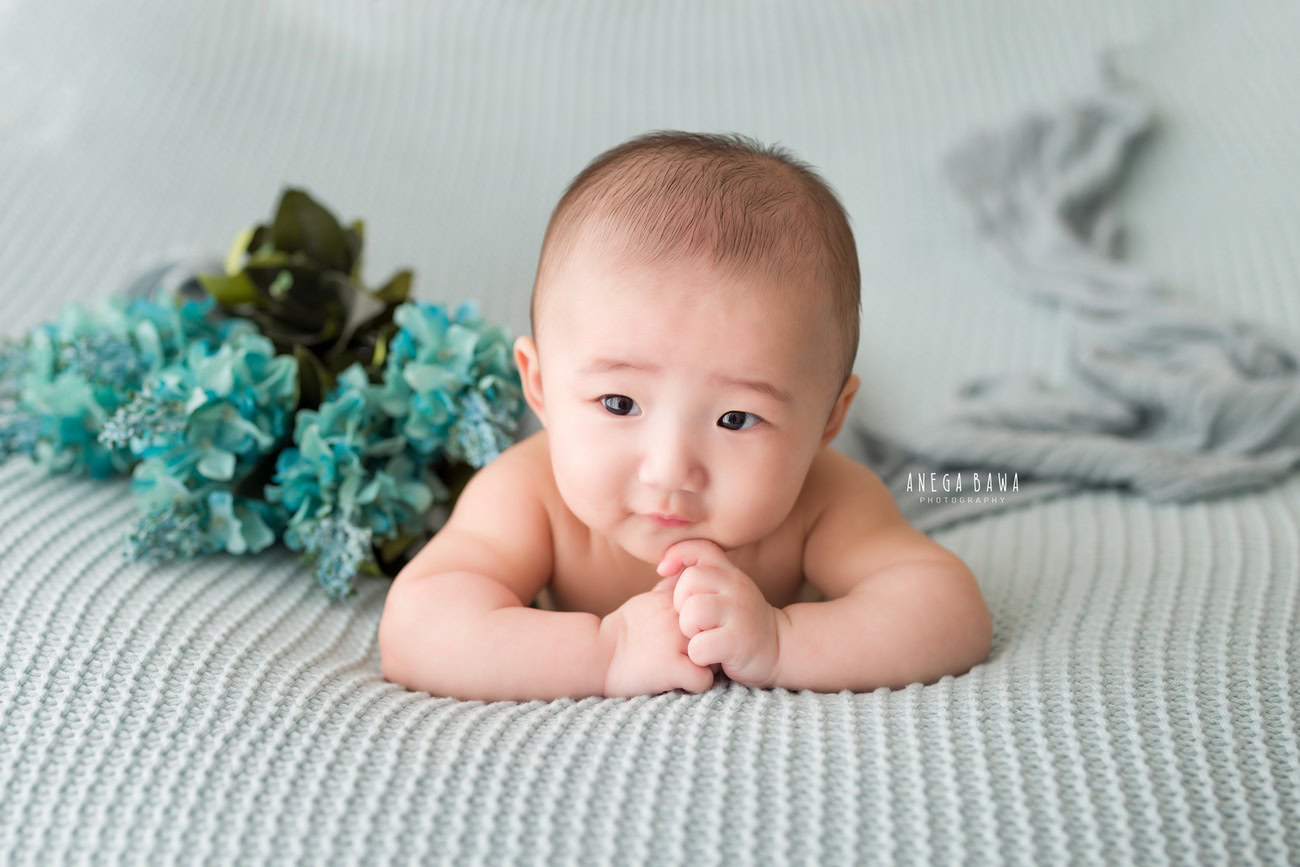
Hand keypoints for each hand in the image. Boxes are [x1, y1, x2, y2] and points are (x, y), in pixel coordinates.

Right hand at [599, 586, 714, 697]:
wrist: (596, 654)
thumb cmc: (621, 631)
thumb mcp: (645, 601)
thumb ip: (668, 590)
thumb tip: (682, 579)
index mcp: (675, 600)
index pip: (712, 607)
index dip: (711, 623)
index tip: (704, 634)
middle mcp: (680, 617)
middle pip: (719, 631)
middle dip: (714, 643)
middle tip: (703, 655)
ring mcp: (677, 642)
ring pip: (717, 654)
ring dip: (709, 665)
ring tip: (693, 669)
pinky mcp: (673, 667)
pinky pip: (705, 680)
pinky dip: (698, 685)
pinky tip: (684, 683)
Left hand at [655, 539, 782, 687]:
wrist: (779, 648)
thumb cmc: (739, 621)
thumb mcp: (725, 592)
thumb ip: (700, 579)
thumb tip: (663, 568)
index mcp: (730, 574)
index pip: (699, 548)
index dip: (676, 555)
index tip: (665, 572)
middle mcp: (737, 587)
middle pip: (688, 582)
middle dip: (680, 604)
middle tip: (694, 620)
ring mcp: (739, 614)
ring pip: (692, 613)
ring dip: (689, 630)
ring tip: (701, 637)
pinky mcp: (738, 642)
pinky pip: (699, 646)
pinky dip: (697, 655)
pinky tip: (710, 656)